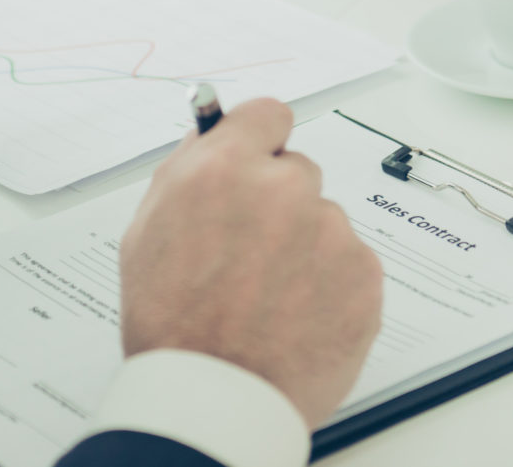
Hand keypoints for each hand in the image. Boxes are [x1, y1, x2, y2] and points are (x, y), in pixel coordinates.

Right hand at [118, 99, 382, 427]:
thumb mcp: (148, 230)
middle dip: (279, 202)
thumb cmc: (173, 323)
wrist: (216, 398)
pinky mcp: (364, 273)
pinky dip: (330, 285)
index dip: (260, 140)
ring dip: (305, 247)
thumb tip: (214, 134)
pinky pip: (350, 262)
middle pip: (296, 171)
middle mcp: (283, 188)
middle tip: (251, 253)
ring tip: (269, 298)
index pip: (267, 114)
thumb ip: (187, 171)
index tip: (259, 157)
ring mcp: (329, 230)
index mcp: (224, 168)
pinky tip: (296, 316)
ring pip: (323, 221)